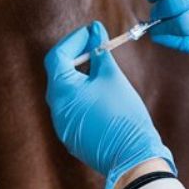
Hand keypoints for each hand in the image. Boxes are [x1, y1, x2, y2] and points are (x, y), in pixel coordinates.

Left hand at [44, 22, 176, 188]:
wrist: (132, 156)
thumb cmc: (123, 114)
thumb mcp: (112, 77)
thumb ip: (100, 51)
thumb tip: (95, 31)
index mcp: (62, 92)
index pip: (58, 56)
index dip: (74, 40)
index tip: (92, 33)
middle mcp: (57, 109)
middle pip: (60, 73)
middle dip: (78, 56)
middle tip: (98, 46)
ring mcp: (63, 125)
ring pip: (67, 92)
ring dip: (81, 77)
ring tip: (102, 68)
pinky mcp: (73, 136)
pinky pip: (74, 109)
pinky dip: (84, 95)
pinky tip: (101, 92)